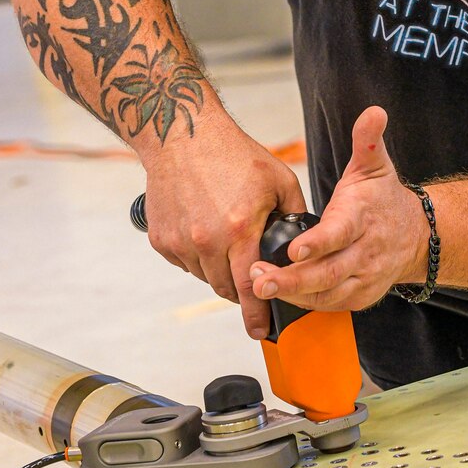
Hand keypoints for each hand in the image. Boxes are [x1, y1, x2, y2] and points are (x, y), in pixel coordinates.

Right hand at [140, 106, 305, 336]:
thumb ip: (295, 214)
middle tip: (251, 275)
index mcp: (240, 229)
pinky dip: (197, 256)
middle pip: (227, 288)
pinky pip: (184, 263)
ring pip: (204, 277)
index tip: (261, 331)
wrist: (182, 135)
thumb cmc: (233, 154)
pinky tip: (206, 230)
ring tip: (228, 242)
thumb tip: (306, 243)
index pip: (253, 288)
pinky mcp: (161, 239)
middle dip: (241, 289)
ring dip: (218, 270)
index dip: (258, 315)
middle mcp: (207, 240)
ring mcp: (180, 242)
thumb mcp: (279, 180)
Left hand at [249, 106, 427, 311]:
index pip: (340, 233)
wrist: (416, 236)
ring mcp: (364, 277)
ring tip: (259, 287)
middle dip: (292, 279)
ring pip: (326, 293)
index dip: (318, 243)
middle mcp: (365, 252)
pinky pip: (328, 304)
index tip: (294, 249)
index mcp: (362, 218)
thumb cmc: (383, 200)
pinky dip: (302, 304)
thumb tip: (374, 113)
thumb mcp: (375, 166)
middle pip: (328, 272)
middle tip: (259, 279)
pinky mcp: (359, 296)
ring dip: (292, 294)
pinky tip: (276, 298)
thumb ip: (367, 141)